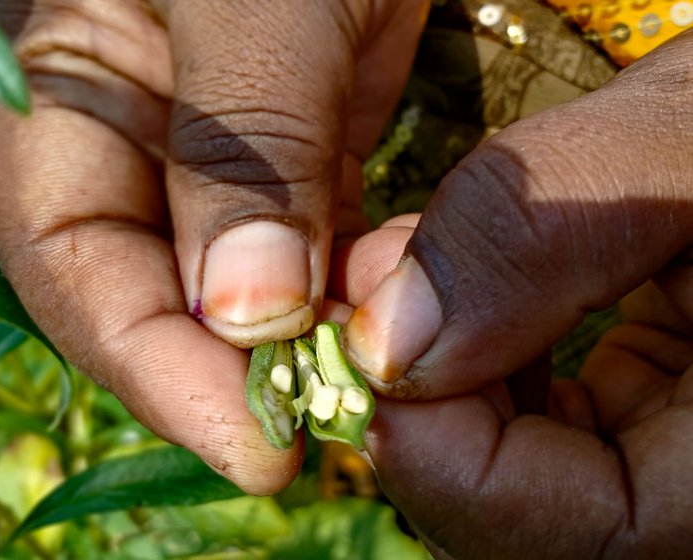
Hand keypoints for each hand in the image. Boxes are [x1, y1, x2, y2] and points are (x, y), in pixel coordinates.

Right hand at [0, 0, 426, 492]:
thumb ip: (242, 143)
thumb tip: (245, 314)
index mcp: (66, 83)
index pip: (65, 254)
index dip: (145, 358)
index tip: (246, 440)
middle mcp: (129, 130)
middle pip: (140, 286)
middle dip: (211, 374)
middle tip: (301, 442)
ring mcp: (215, 148)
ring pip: (222, 282)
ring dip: (278, 351)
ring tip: (343, 401)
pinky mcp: (295, 153)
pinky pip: (297, 249)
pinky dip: (329, 298)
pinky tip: (370, 327)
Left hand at [337, 32, 692, 556]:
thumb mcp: (676, 147)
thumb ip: (532, 240)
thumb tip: (389, 341)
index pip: (562, 535)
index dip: (439, 454)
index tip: (365, 342)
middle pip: (522, 513)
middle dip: (427, 405)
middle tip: (375, 296)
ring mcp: (681, 456)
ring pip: (523, 471)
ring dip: (449, 376)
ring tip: (421, 273)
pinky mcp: (658, 411)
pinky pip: (551, 423)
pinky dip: (491, 361)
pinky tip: (477, 288)